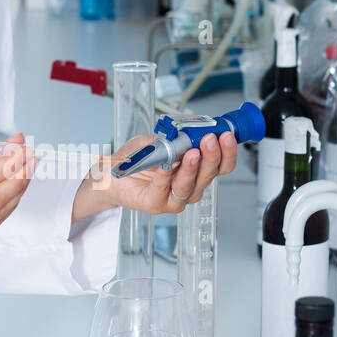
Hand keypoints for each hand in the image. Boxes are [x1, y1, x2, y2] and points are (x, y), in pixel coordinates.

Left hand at [71, 130, 237, 222]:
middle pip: (209, 176)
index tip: (226, 136)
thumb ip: (173, 137)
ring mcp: (173, 199)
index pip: (221, 166)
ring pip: (191, 186)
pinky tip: (167, 166)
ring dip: (193, 168)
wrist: (109, 174)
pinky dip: (166, 177)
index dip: (227, 152)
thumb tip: (188, 131)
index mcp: (195, 172)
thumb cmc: (136, 160)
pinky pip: (164, 190)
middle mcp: (189, 187)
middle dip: (212, 157)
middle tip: (210, 141)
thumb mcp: (157, 140)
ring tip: (191, 153)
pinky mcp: (155, 204)